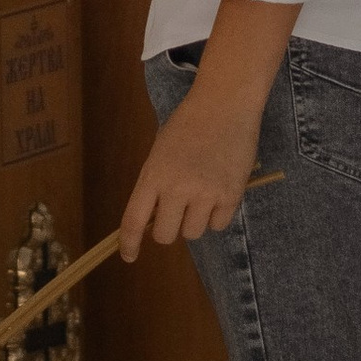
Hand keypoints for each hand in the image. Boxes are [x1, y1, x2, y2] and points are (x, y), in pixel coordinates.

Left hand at [119, 89, 260, 260]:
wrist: (224, 105)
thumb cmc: (188, 124)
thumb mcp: (160, 152)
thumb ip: (155, 185)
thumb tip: (155, 219)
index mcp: (153, 176)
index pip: (134, 221)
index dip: (129, 243)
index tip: (129, 256)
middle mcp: (177, 188)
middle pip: (166, 236)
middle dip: (169, 229)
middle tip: (177, 212)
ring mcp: (206, 193)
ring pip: (193, 233)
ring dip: (195, 221)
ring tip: (202, 194)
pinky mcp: (231, 195)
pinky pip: (219, 225)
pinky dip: (217, 215)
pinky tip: (219, 191)